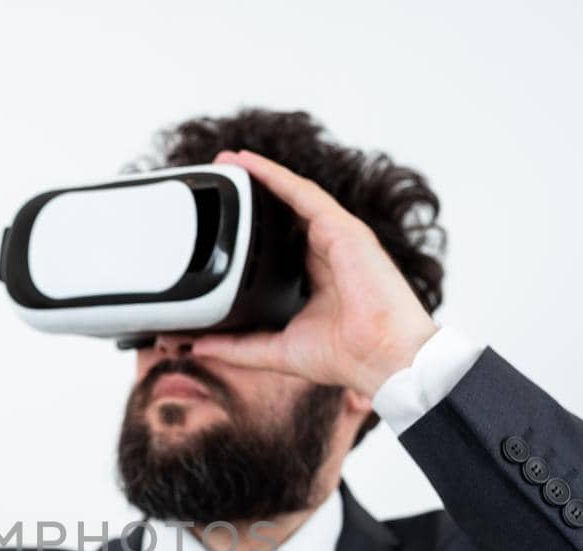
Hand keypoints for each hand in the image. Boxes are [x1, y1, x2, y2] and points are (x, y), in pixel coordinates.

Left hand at [190, 149, 440, 396]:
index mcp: (315, 277)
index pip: (278, 243)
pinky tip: (251, 164)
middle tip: (219, 176)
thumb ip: (238, 347)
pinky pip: (304, 193)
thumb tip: (200, 346)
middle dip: (253, 192)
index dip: (251, 227)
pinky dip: (276, 176)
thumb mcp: (278, 350)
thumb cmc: (347, 356)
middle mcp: (327, 252)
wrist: (382, 358)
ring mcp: (337, 237)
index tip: (221, 219)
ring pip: (292, 195)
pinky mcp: (344, 229)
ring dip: (260, 175)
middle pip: (284, 212)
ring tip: (229, 160)